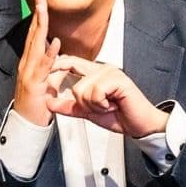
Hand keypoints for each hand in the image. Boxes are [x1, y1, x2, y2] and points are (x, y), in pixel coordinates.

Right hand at [12, 0, 60, 126]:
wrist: (27, 124)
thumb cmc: (37, 104)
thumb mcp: (47, 81)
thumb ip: (53, 67)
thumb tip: (61, 57)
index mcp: (30, 61)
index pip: (34, 34)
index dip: (38, 16)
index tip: (41, 0)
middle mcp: (26, 63)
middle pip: (33, 34)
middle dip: (37, 14)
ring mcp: (29, 73)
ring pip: (35, 45)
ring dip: (40, 27)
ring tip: (44, 10)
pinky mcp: (34, 84)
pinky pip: (43, 67)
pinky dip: (49, 54)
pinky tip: (54, 42)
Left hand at [47, 55, 169, 137]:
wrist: (139, 125)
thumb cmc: (119, 116)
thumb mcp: (87, 111)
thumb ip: (69, 106)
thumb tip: (49, 103)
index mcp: (95, 73)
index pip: (70, 62)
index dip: (57, 65)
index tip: (46, 68)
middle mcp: (102, 69)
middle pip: (73, 81)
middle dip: (83, 102)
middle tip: (100, 107)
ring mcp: (110, 72)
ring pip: (81, 89)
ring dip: (93, 105)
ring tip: (108, 106)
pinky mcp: (117, 79)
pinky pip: (95, 92)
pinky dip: (101, 104)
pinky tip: (113, 105)